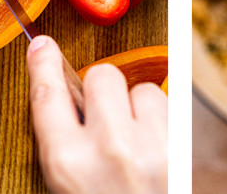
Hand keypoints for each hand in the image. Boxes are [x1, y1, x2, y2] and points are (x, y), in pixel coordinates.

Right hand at [27, 36, 167, 193]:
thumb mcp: (65, 184)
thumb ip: (61, 141)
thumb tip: (67, 95)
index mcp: (68, 163)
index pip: (48, 95)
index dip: (44, 65)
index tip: (43, 46)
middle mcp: (110, 149)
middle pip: (102, 75)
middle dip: (103, 90)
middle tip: (106, 119)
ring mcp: (151, 146)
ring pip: (143, 89)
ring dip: (138, 109)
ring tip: (136, 143)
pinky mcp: (183, 148)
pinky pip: (171, 109)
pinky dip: (163, 123)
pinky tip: (157, 150)